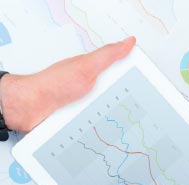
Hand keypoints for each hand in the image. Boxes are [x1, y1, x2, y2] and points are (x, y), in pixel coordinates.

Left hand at [0, 37, 135, 131]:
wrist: (33, 107)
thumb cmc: (55, 84)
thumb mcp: (87, 66)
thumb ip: (108, 55)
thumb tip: (128, 42)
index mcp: (98, 71)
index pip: (124, 74)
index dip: (136, 80)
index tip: (148, 88)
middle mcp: (94, 88)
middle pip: (120, 96)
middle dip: (128, 104)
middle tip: (134, 110)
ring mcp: (89, 105)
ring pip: (111, 112)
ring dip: (114, 119)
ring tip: (119, 123)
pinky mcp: (84, 120)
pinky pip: (100, 124)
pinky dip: (103, 128)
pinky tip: (105, 130)